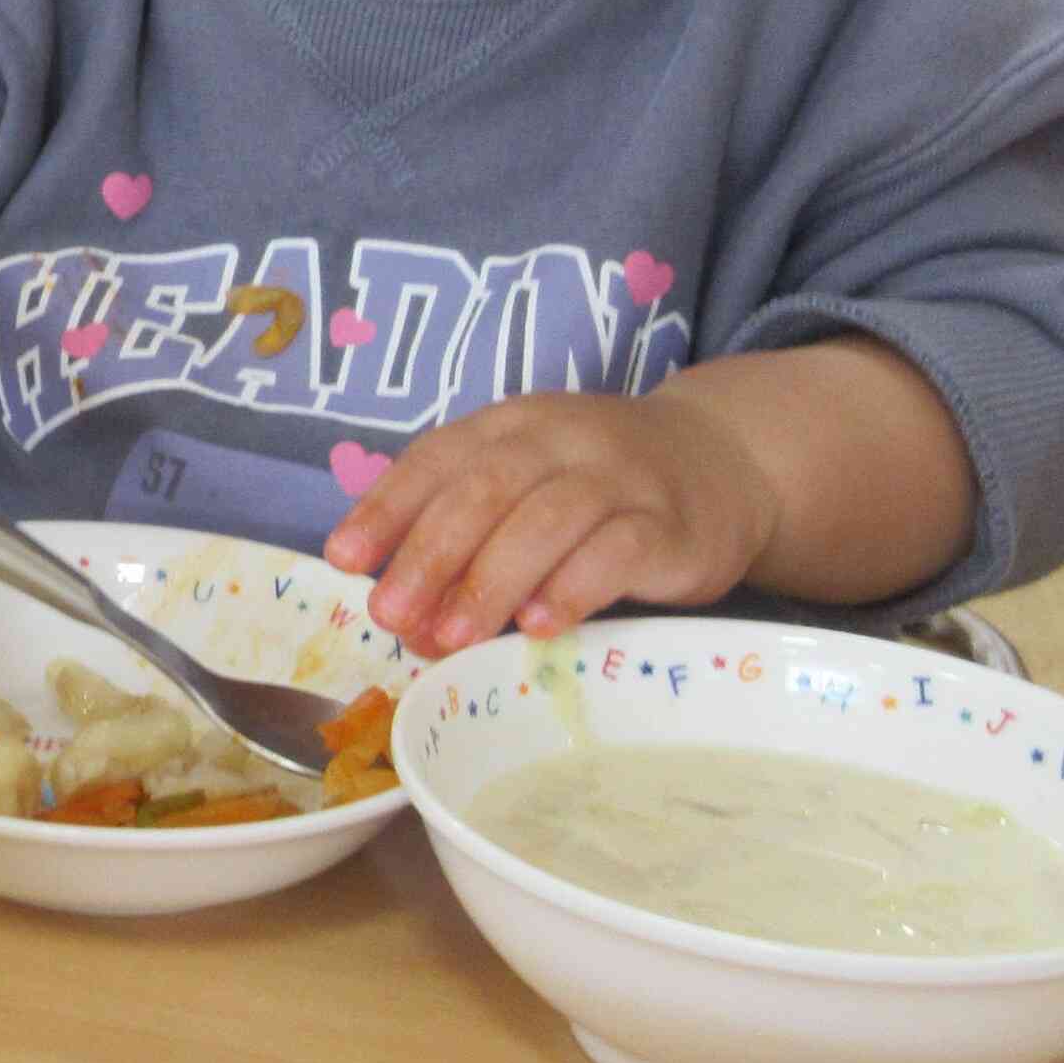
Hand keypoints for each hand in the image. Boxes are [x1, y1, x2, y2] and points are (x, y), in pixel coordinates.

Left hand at [324, 389, 781, 658]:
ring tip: (452, 637)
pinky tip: (538, 626)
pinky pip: (616, 551)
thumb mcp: (525, 482)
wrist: (719, 465)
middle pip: (486, 489)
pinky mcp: (668, 524)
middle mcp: (561, 438)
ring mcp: (620, 477)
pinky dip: (572, 587)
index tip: (344, 560)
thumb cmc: (594, 485)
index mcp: (509, 424)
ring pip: (547, 519)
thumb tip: (402, 611)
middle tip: (393, 615)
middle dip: (430, 555)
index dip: (387, 508)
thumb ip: (466, 530)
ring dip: (491, 581)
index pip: (436, 458)